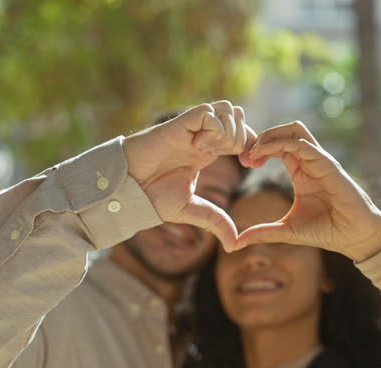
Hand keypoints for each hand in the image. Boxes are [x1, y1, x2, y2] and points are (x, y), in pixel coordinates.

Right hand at [123, 101, 253, 251]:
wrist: (127, 191)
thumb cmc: (151, 196)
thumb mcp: (191, 210)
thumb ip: (215, 221)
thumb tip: (234, 245)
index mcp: (207, 151)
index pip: (242, 133)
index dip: (253, 145)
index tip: (252, 165)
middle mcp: (201, 135)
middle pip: (237, 116)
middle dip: (244, 137)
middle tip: (235, 159)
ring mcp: (190, 128)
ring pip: (226, 109)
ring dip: (228, 132)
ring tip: (212, 153)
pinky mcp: (178, 125)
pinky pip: (207, 113)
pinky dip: (212, 130)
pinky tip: (200, 147)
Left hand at [236, 121, 380, 261]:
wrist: (354, 237)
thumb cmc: (327, 231)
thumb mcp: (287, 230)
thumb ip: (262, 232)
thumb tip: (236, 243)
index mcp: (301, 171)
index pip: (277, 146)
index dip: (258, 149)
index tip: (244, 163)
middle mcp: (310, 161)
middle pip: (285, 131)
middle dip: (261, 138)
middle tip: (246, 158)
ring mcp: (319, 160)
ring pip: (295, 129)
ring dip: (271, 135)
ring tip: (255, 153)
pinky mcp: (327, 164)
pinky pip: (302, 143)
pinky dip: (280, 143)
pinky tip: (264, 155)